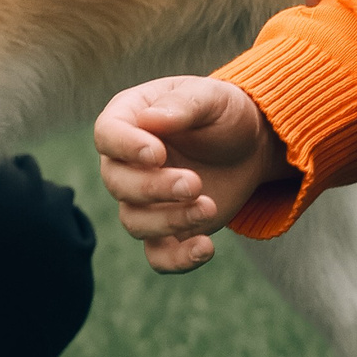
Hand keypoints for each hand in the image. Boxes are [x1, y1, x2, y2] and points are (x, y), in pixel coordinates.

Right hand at [94, 76, 287, 273]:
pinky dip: (178, 259)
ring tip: (210, 207)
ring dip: (170, 221)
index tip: (158, 155)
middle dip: (153, 189)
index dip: (125, 147)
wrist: (249, 146)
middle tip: (195, 184)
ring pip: (134, 222)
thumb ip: (183, 104)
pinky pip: (158, 256)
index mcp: (130, 119)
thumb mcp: (212, 97)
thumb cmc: (223, 113)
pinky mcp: (167, 229)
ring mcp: (144, 200)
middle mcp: (127, 163)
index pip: (107, 135)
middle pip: (117, 183)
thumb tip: (149, 121)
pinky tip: (206, 247)